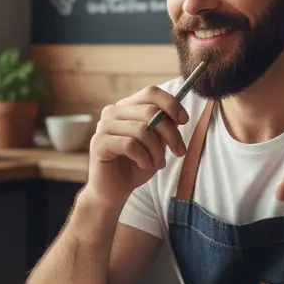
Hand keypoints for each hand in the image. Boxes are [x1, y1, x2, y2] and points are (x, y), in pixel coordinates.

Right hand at [85, 86, 188, 208]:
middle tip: (179, 151)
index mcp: (127, 107)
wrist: (114, 191)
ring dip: (157, 150)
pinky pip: (130, 145)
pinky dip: (143, 157)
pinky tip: (144, 165)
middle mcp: (113, 112)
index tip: (184, 120)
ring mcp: (103, 126)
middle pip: (150, 112)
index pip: (150, 93)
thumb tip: (177, 115)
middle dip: (171, 134)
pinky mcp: (99, 143)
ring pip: (142, 130)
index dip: (171, 104)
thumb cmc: (136, 165)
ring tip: (158, 163)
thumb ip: (164, 126)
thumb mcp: (156, 143)